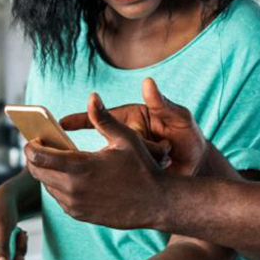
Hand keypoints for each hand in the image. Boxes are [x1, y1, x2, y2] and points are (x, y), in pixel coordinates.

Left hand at [25, 92, 167, 229]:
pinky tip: (69, 176)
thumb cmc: (143, 168)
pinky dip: (59, 186)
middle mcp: (74, 189)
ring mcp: (76, 205)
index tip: (33, 139)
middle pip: (37, 173)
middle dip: (34, 159)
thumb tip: (93, 96)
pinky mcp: (81, 215)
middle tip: (40, 147)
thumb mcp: (125, 138)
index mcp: (80, 167)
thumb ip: (104, 118)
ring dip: (47, 173)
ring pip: (47, 186)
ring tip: (55, 160)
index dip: (30, 147)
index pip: (38, 158)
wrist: (157, 203)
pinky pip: (60, 199)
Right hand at [59, 78, 207, 175]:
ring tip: (169, 156)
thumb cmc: (189, 137)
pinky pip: (123, 176)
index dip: (80, 120)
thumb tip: (148, 83)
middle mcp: (123, 137)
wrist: (198, 167)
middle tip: (163, 147)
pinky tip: (158, 170)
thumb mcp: (180, 118)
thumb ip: (164, 104)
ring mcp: (125, 157)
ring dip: (144, 160)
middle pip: (112, 141)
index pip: (100, 117)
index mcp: (130, 118)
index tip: (61, 123)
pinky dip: (139, 175)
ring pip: (118, 161)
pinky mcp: (130, 176)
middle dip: (136, 145)